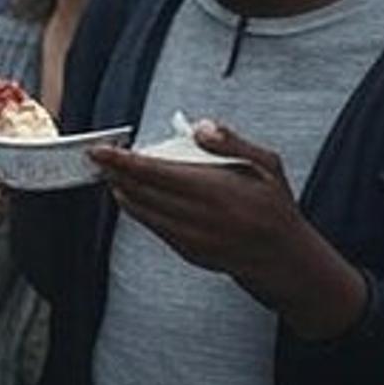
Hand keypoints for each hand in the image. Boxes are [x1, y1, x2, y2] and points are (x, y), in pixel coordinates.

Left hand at [91, 121, 365, 337]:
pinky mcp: (187, 251)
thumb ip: (233, 142)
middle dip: (116, 173)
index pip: (158, 173)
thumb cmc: (275, 206)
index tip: (100, 150)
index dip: (124, 161)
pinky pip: (153, 227)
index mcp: (218, 191)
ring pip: (143, 211)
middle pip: (143, 192)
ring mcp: (192, 238)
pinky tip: (129, 195)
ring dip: (122, 190)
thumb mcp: (267, 166)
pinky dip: (137, 209)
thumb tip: (200, 126)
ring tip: (110, 172)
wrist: (284, 258)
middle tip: (99, 157)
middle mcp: (201, 217)